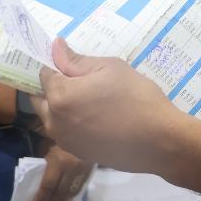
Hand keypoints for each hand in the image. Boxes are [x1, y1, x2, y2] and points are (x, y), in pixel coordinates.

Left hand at [31, 141, 93, 200]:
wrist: (88, 131)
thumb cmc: (64, 137)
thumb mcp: (52, 147)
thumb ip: (48, 163)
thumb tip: (42, 179)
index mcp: (59, 162)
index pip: (48, 185)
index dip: (40, 198)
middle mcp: (70, 169)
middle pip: (59, 192)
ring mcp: (81, 171)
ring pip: (70, 192)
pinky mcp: (89, 171)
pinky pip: (80, 187)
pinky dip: (72, 195)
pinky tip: (67, 200)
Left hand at [39, 40, 186, 172]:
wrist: (158, 140)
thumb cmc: (136, 97)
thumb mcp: (110, 68)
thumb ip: (76, 60)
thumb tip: (54, 47)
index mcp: (60, 96)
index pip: (44, 74)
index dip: (57, 65)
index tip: (72, 63)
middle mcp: (55, 121)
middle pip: (42, 98)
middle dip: (54, 87)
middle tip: (81, 80)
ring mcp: (65, 141)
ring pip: (52, 117)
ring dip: (62, 106)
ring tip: (91, 99)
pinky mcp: (78, 153)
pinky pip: (66, 132)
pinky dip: (74, 123)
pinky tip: (98, 118)